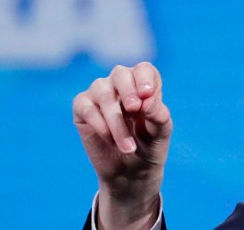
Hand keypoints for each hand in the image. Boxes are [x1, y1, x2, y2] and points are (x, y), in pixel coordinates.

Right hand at [73, 62, 171, 228]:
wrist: (131, 172)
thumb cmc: (149, 146)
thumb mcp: (160, 133)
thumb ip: (159, 115)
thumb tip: (148, 100)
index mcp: (144, 84)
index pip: (144, 70)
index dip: (144, 79)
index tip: (147, 94)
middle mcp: (121, 83)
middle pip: (121, 74)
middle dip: (128, 91)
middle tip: (135, 109)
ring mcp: (100, 93)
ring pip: (104, 94)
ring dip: (116, 121)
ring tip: (129, 147)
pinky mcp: (82, 107)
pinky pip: (86, 107)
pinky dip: (100, 125)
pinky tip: (110, 140)